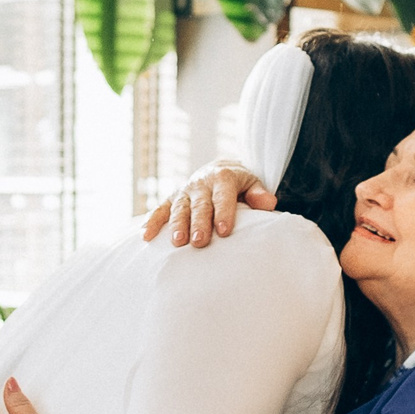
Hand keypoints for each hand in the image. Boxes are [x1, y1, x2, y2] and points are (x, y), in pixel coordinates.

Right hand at [139, 157, 272, 248]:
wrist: (220, 170)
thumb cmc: (240, 184)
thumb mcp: (253, 183)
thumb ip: (259, 193)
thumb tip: (269, 203)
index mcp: (222, 177)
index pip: (223, 196)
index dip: (223, 213)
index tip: (224, 232)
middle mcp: (201, 183)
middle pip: (200, 205)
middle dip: (199, 223)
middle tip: (199, 242)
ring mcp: (185, 192)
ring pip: (180, 208)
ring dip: (177, 225)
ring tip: (178, 243)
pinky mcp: (172, 199)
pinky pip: (160, 210)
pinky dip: (152, 222)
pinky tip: (145, 236)